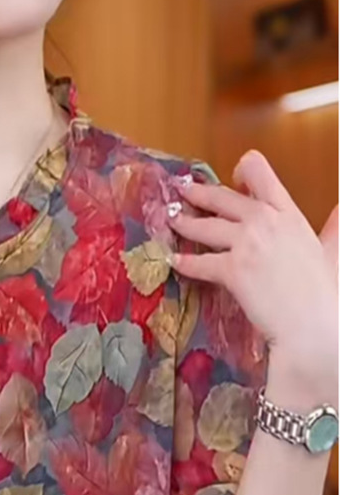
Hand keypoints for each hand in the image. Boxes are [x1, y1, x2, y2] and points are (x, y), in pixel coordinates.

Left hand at [168, 150, 337, 401]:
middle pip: (222, 197)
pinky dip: (183, 262)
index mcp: (288, 213)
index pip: (261, 174)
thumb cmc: (323, 291)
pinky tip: (173, 261)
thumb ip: (332, 227)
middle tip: (181, 190)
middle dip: (198, 192)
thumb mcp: (332, 249)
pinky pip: (198, 262)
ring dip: (183, 222)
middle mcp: (265, 221)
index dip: (243, 170)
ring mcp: (246, 244)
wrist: (312, 323)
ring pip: (203, 226)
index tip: (231, 178)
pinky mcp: (231, 269)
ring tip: (171, 219)